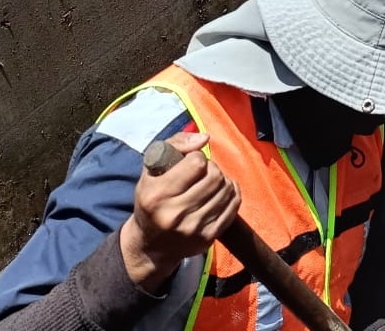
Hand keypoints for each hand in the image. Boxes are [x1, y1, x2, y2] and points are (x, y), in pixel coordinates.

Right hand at [119, 132, 240, 293]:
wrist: (151, 246)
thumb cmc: (152, 199)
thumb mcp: (151, 168)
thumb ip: (175, 144)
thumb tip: (204, 139)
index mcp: (157, 195)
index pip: (196, 163)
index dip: (197, 157)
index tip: (189, 163)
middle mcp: (174, 214)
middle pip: (215, 176)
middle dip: (211, 168)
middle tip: (202, 173)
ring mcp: (193, 228)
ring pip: (226, 189)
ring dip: (222, 180)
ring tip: (210, 183)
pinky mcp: (208, 238)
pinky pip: (233, 205)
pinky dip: (231, 193)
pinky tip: (221, 192)